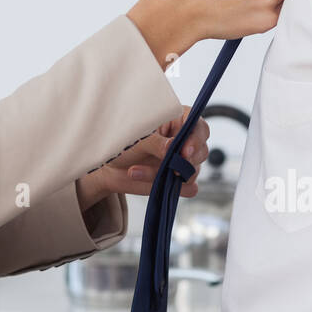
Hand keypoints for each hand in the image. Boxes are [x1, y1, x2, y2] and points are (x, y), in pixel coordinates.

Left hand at [80, 106, 209, 205]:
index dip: (197, 137)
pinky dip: (173, 189)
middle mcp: (184, 142)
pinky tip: (151, 183)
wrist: (109, 168)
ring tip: (135, 171)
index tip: (185, 150)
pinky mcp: (178, 182)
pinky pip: (187, 189)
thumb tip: (173, 149)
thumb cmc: (123, 144)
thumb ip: (156, 143)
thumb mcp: (136, 139)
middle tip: (172, 167)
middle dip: (189, 160)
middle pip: (202, 150)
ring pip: (192, 171)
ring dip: (166, 175)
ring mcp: (182, 163)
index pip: (199, 126)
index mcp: (177, 121)